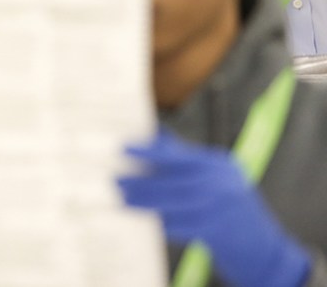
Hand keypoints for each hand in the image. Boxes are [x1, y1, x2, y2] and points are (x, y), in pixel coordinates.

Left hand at [118, 129, 309, 286]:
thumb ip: (188, 157)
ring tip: (122, 198)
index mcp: (219, 164)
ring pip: (172, 202)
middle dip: (141, 179)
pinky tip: (142, 220)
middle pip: (173, 179)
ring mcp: (220, 207)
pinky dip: (159, 221)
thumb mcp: (218, 176)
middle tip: (115, 179)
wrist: (265, 249)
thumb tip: (155, 133)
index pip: (180, 153)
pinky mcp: (216, 231)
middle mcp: (221, 182)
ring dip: (144, 201)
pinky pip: (179, 225)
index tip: (124, 146)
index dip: (150, 150)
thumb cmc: (231, 205)